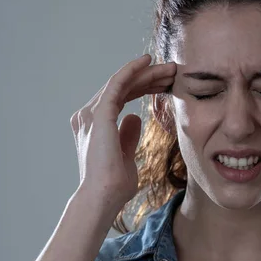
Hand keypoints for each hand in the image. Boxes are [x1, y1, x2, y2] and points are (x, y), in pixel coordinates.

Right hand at [70, 54, 175, 212]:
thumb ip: (127, 135)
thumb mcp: (126, 155)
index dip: (143, 88)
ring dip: (147, 73)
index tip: (166, 84)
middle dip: (149, 78)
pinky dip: (132, 71)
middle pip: (122, 87)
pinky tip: (148, 63)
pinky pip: (117, 84)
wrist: (103, 197)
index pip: (121, 98)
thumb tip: (135, 117)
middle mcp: (88, 116)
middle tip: (172, 71)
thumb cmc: (114, 184)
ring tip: (170, 68)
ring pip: (122, 83)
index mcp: (94, 126)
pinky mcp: (99, 114)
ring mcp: (91, 114)